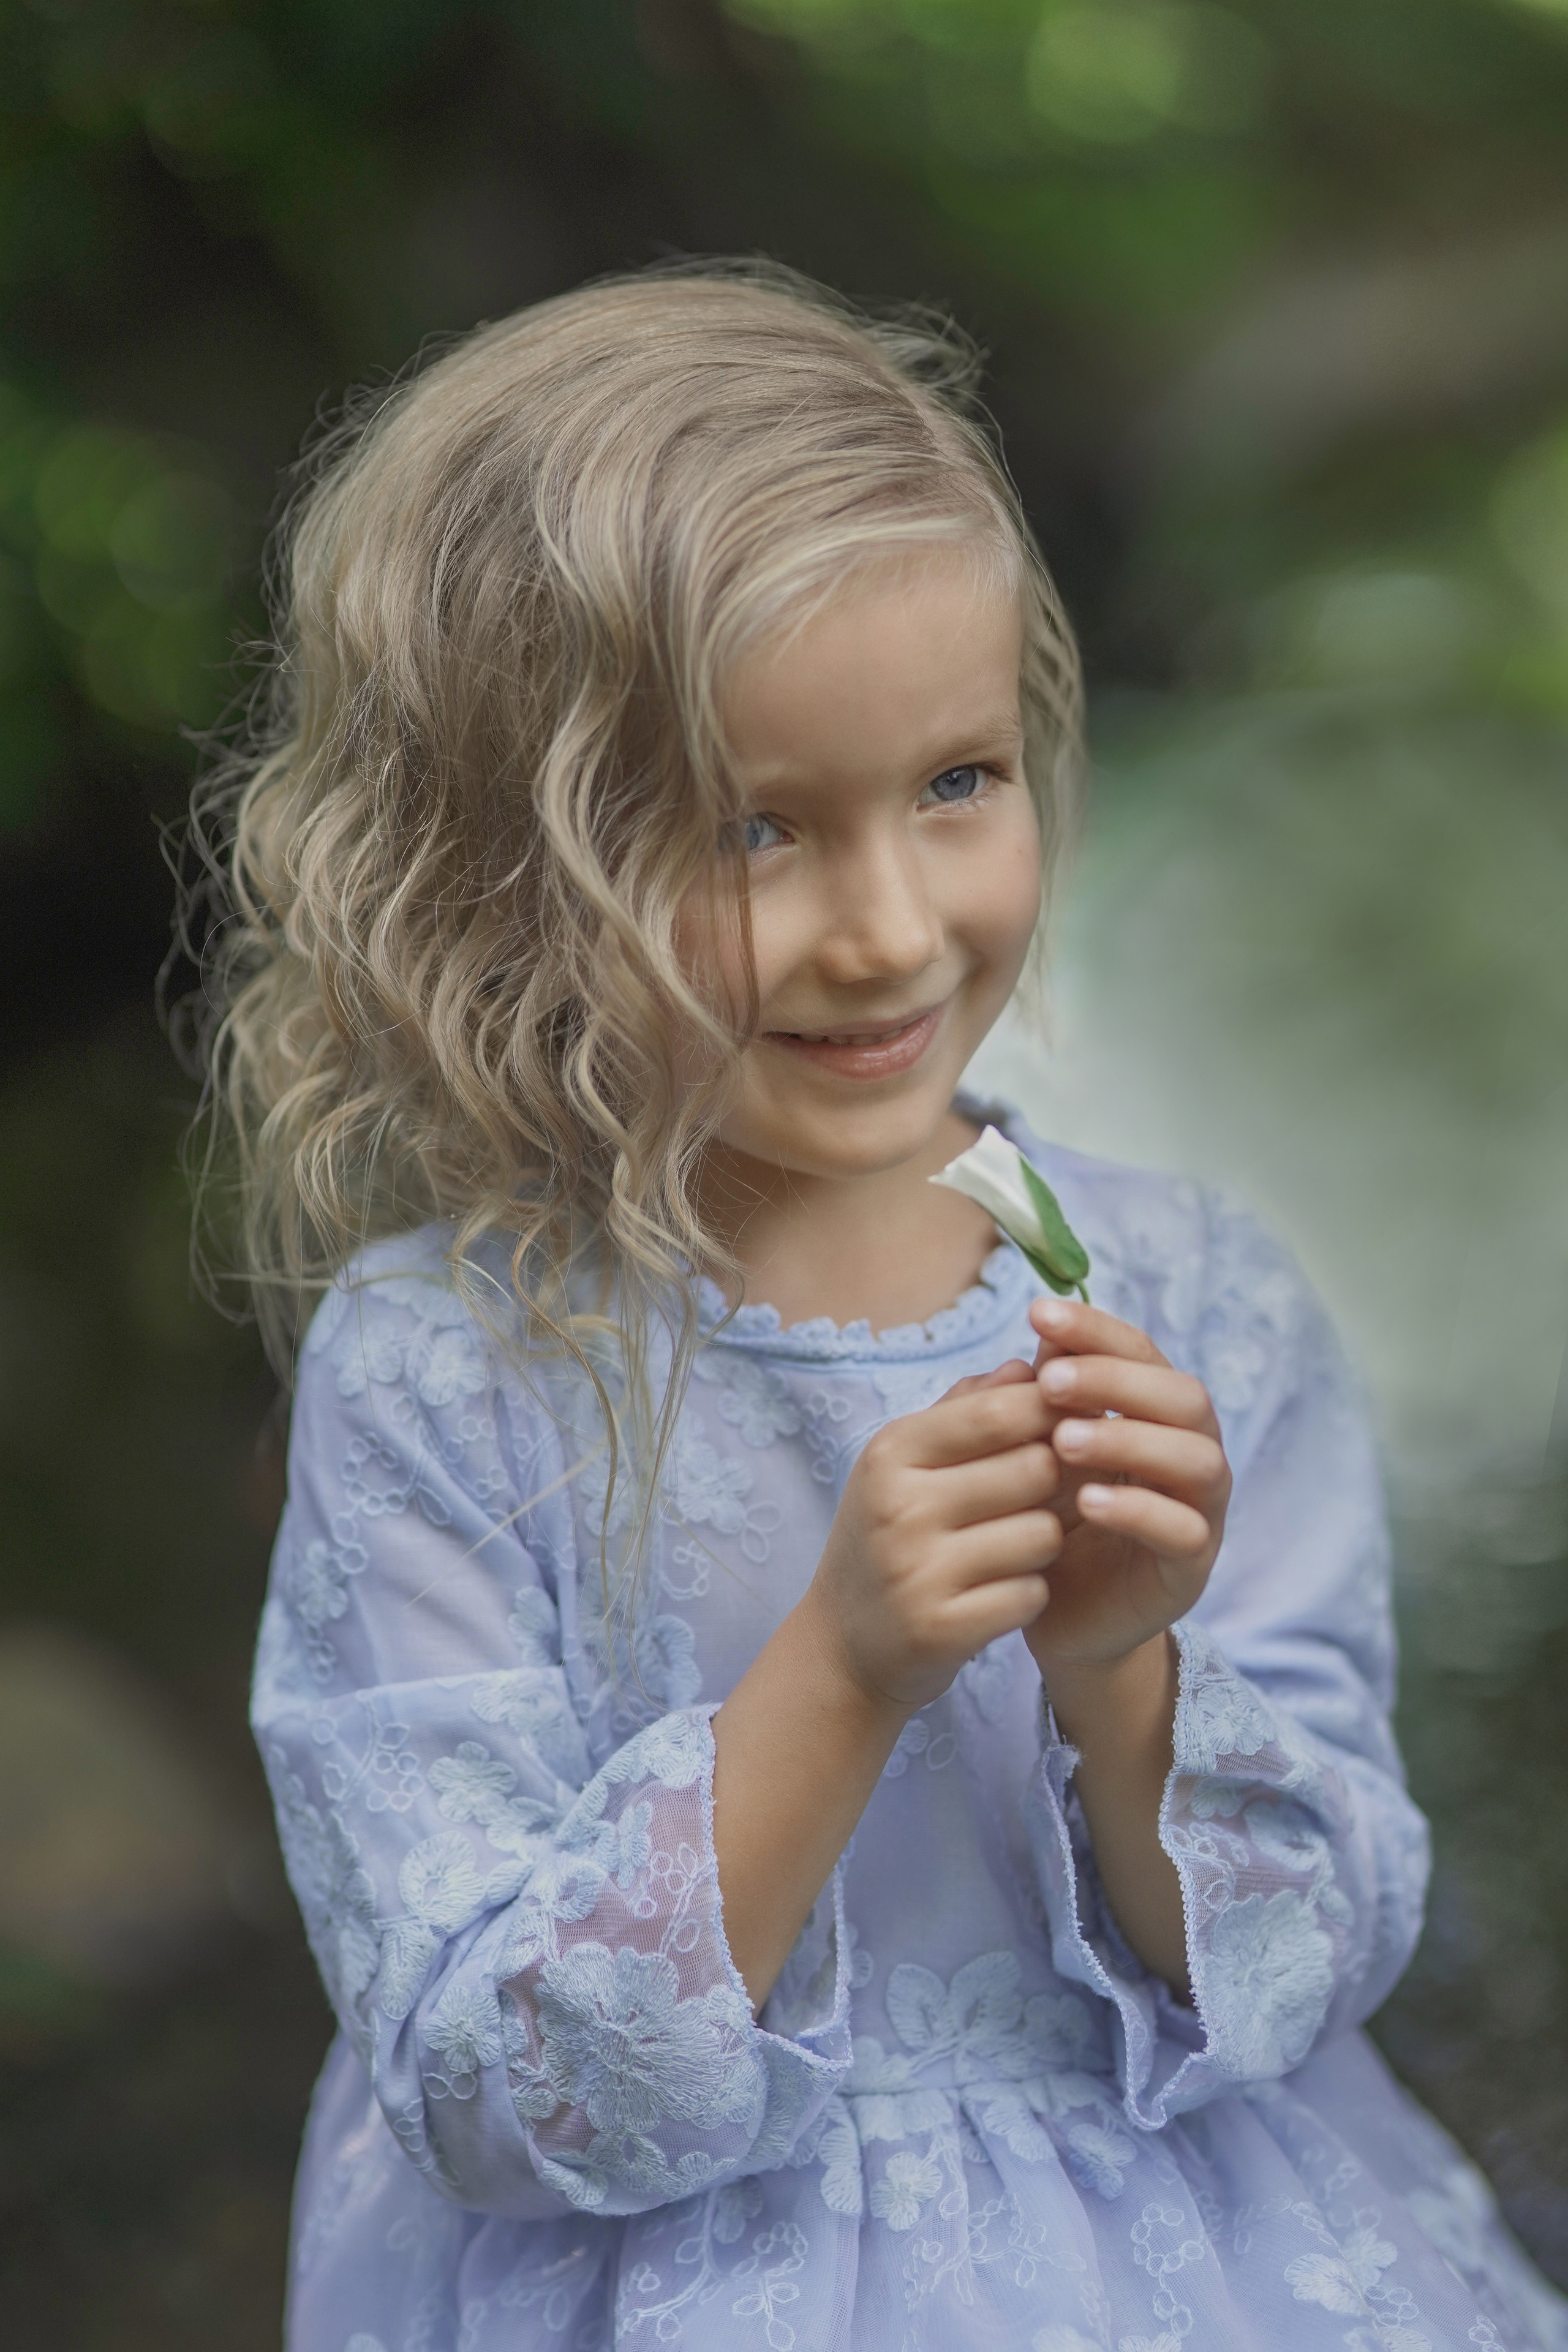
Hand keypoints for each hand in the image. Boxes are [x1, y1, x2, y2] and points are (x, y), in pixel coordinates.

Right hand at [805, 1360, 1062, 1711]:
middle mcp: (899, 1505)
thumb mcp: (907, 1464)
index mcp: (891, 1452)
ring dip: (1045, 1542)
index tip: (1069, 1426)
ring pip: (1044, 1533)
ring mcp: (917, 1571)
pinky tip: (999, 1595)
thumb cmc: (890, 1537)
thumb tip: (1031, 1364)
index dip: (1053, 1413)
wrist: (842, 1645)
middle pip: (1036, 1467)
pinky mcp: (940, 1630)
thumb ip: (968, 1410)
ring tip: (1013, 1549)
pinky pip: (1032, 1594)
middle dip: (1055, 1481)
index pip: (1000, 1409)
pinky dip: (1029, 1594)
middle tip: (1039, 1498)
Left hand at [1021, 1297, 1230, 1688]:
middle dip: (1117, 1381)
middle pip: (1184, 1396)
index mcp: (1155, 1414)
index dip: (1096, 1330)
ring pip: (1196, 1458)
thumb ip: (1038, 1400)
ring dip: (1130, 1439)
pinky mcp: (1192, 1569)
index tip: (1037, 1314)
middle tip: (1050, 1382)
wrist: (1057, 1615)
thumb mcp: (1034, 1453)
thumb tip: (1041, 1338)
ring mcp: (1201, 1511)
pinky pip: (1185, 1530)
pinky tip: (1089, 1503)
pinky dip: (1139, 1510)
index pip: (1141, 1353)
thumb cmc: (1048, 1520)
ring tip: (1063, 1441)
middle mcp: (1190, 1453)